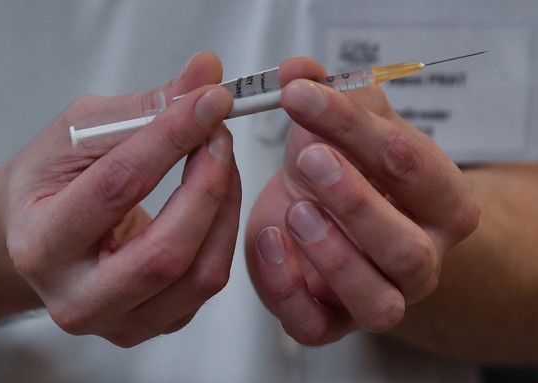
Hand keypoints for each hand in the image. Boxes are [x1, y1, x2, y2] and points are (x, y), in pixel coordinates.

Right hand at [1, 52, 240, 346]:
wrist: (38, 236)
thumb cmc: (50, 185)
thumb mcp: (79, 134)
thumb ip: (142, 106)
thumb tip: (204, 74)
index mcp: (42, 242)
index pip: (117, 188)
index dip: (171, 138)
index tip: (209, 100)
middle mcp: (77, 297)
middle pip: (164, 253)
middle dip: (207, 184)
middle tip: (220, 135)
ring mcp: (119, 321)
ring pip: (198, 275)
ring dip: (225, 207)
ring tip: (221, 160)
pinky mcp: (155, 323)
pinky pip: (207, 283)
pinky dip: (224, 231)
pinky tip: (216, 196)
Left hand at [245, 57, 479, 344]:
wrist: (330, 215)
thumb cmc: (347, 168)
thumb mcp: (345, 127)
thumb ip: (330, 95)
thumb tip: (299, 70)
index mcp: (442, 202)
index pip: (409, 165)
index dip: (353, 127)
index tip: (301, 95)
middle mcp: (420, 259)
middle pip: (404, 248)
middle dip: (355, 202)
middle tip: (309, 157)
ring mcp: (379, 298)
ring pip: (375, 301)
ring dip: (332, 255)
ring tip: (295, 209)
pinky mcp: (331, 322)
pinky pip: (315, 326)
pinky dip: (286, 288)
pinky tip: (269, 241)